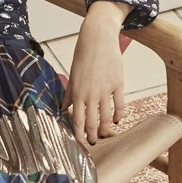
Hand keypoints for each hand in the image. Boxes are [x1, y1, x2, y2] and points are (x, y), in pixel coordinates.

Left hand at [61, 13, 125, 145]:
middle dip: (93, 136)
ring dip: (106, 129)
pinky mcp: (118, 84)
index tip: (81, 143)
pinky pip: (120, 105)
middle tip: (94, 142)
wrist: (98, 38)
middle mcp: (91, 94)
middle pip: (92, 122)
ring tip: (105, 134)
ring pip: (107, 117)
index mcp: (77, 93)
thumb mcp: (72, 75)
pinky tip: (117, 121)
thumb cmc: (83, 55)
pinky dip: (119, 115)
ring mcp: (106, 90)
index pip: (77, 120)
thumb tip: (61, 109)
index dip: (79, 135)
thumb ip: (68, 94)